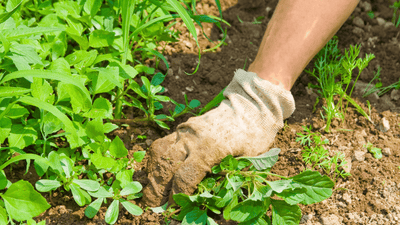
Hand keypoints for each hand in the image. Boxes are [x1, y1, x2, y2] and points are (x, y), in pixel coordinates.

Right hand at [141, 69, 294, 205]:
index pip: (184, 178)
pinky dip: (158, 159)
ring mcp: (185, 131)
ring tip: (153, 189)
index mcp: (210, 149)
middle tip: (155, 205)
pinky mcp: (183, 126)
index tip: (173, 207)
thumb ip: (226, 179)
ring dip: (153, 173)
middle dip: (157, 189)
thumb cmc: (254, 136)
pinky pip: (163, 143)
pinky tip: (159, 170)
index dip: (176, 196)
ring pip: (159, 153)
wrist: (251, 106)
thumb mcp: (247, 162)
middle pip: (165, 166)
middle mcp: (192, 139)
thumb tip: (208, 199)